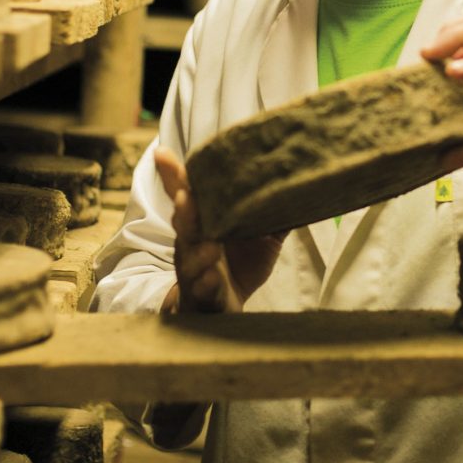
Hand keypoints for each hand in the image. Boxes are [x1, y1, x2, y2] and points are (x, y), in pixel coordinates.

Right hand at [154, 148, 283, 313]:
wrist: (224, 309)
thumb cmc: (240, 266)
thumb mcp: (261, 237)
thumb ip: (274, 213)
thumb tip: (301, 185)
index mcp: (204, 224)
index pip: (188, 195)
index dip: (175, 176)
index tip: (161, 153)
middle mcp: (193, 244)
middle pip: (185, 223)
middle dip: (185, 210)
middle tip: (185, 195)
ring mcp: (194, 270)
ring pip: (189, 258)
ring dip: (198, 251)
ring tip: (210, 244)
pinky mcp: (202, 296)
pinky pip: (202, 290)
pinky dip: (205, 284)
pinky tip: (211, 278)